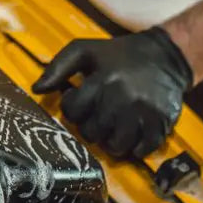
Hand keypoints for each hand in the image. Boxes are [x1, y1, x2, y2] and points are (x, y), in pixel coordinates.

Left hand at [31, 27, 192, 159]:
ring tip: (111, 128)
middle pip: (92, 132)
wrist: (166, 57)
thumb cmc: (118, 54)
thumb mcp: (85, 50)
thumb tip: (36, 90)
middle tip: (96, 116)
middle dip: (89, 127)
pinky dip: (132, 149)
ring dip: (109, 141)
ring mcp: (144, 114)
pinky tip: (130, 134)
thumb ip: (57, 67)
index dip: (71, 108)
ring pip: (115, 146)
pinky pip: (140, 151)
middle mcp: (123, 98)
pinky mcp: (162, 125)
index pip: (72, 111)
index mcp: (103, 79)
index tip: (80, 100)